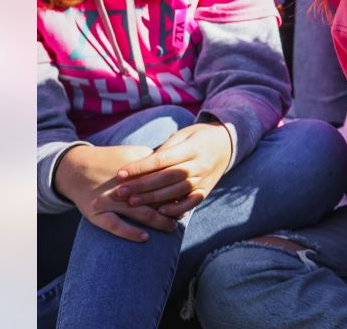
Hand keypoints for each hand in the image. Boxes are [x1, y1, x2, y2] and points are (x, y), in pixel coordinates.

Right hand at [54, 144, 180, 240]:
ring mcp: (108, 201)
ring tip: (172, 227)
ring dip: (158, 221)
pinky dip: (130, 232)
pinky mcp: (96, 214)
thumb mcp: (133, 154)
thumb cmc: (110, 161)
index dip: (176, 191)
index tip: (188, 197)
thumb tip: (179, 165)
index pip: (161, 182)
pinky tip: (145, 237)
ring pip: (138, 213)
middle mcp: (122, 186)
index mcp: (134, 171)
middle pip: (153, 199)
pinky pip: (115, 226)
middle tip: (182, 215)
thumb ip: (154, 160)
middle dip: (171, 208)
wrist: (75, 168)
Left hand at [114, 122, 233, 218]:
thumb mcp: (183, 135)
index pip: (161, 160)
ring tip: (132, 202)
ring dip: (153, 198)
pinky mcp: (206, 190)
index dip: (140, 167)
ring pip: (176, 191)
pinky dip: (178, 208)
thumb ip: (165, 150)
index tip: (120, 173)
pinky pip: (192, 202)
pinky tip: (161, 212)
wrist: (227, 144)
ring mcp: (204, 179)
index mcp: (191, 148)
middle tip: (119, 192)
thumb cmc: (198, 137)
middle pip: (166, 177)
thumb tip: (141, 164)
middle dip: (141, 186)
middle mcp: (199, 165)